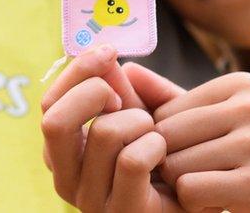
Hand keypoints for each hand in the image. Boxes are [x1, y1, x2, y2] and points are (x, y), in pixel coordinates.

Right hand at [41, 47, 186, 211]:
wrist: (200, 196)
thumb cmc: (168, 155)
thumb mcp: (144, 114)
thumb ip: (125, 88)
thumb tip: (107, 59)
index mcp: (62, 153)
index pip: (50, 104)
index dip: (77, 71)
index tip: (108, 52)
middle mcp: (66, 179)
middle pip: (55, 120)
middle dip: (93, 92)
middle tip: (123, 98)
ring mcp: (91, 202)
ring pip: (103, 134)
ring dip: (140, 121)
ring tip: (155, 134)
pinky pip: (132, 161)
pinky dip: (154, 145)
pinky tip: (165, 154)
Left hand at [153, 72, 249, 212]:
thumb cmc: (249, 160)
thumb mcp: (214, 123)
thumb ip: (169, 99)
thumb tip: (127, 69)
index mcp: (240, 84)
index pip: (162, 112)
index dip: (166, 143)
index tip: (199, 154)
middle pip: (164, 137)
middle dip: (170, 165)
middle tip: (202, 175)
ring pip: (174, 165)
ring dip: (183, 187)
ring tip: (215, 186)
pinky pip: (190, 190)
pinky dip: (195, 204)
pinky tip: (221, 202)